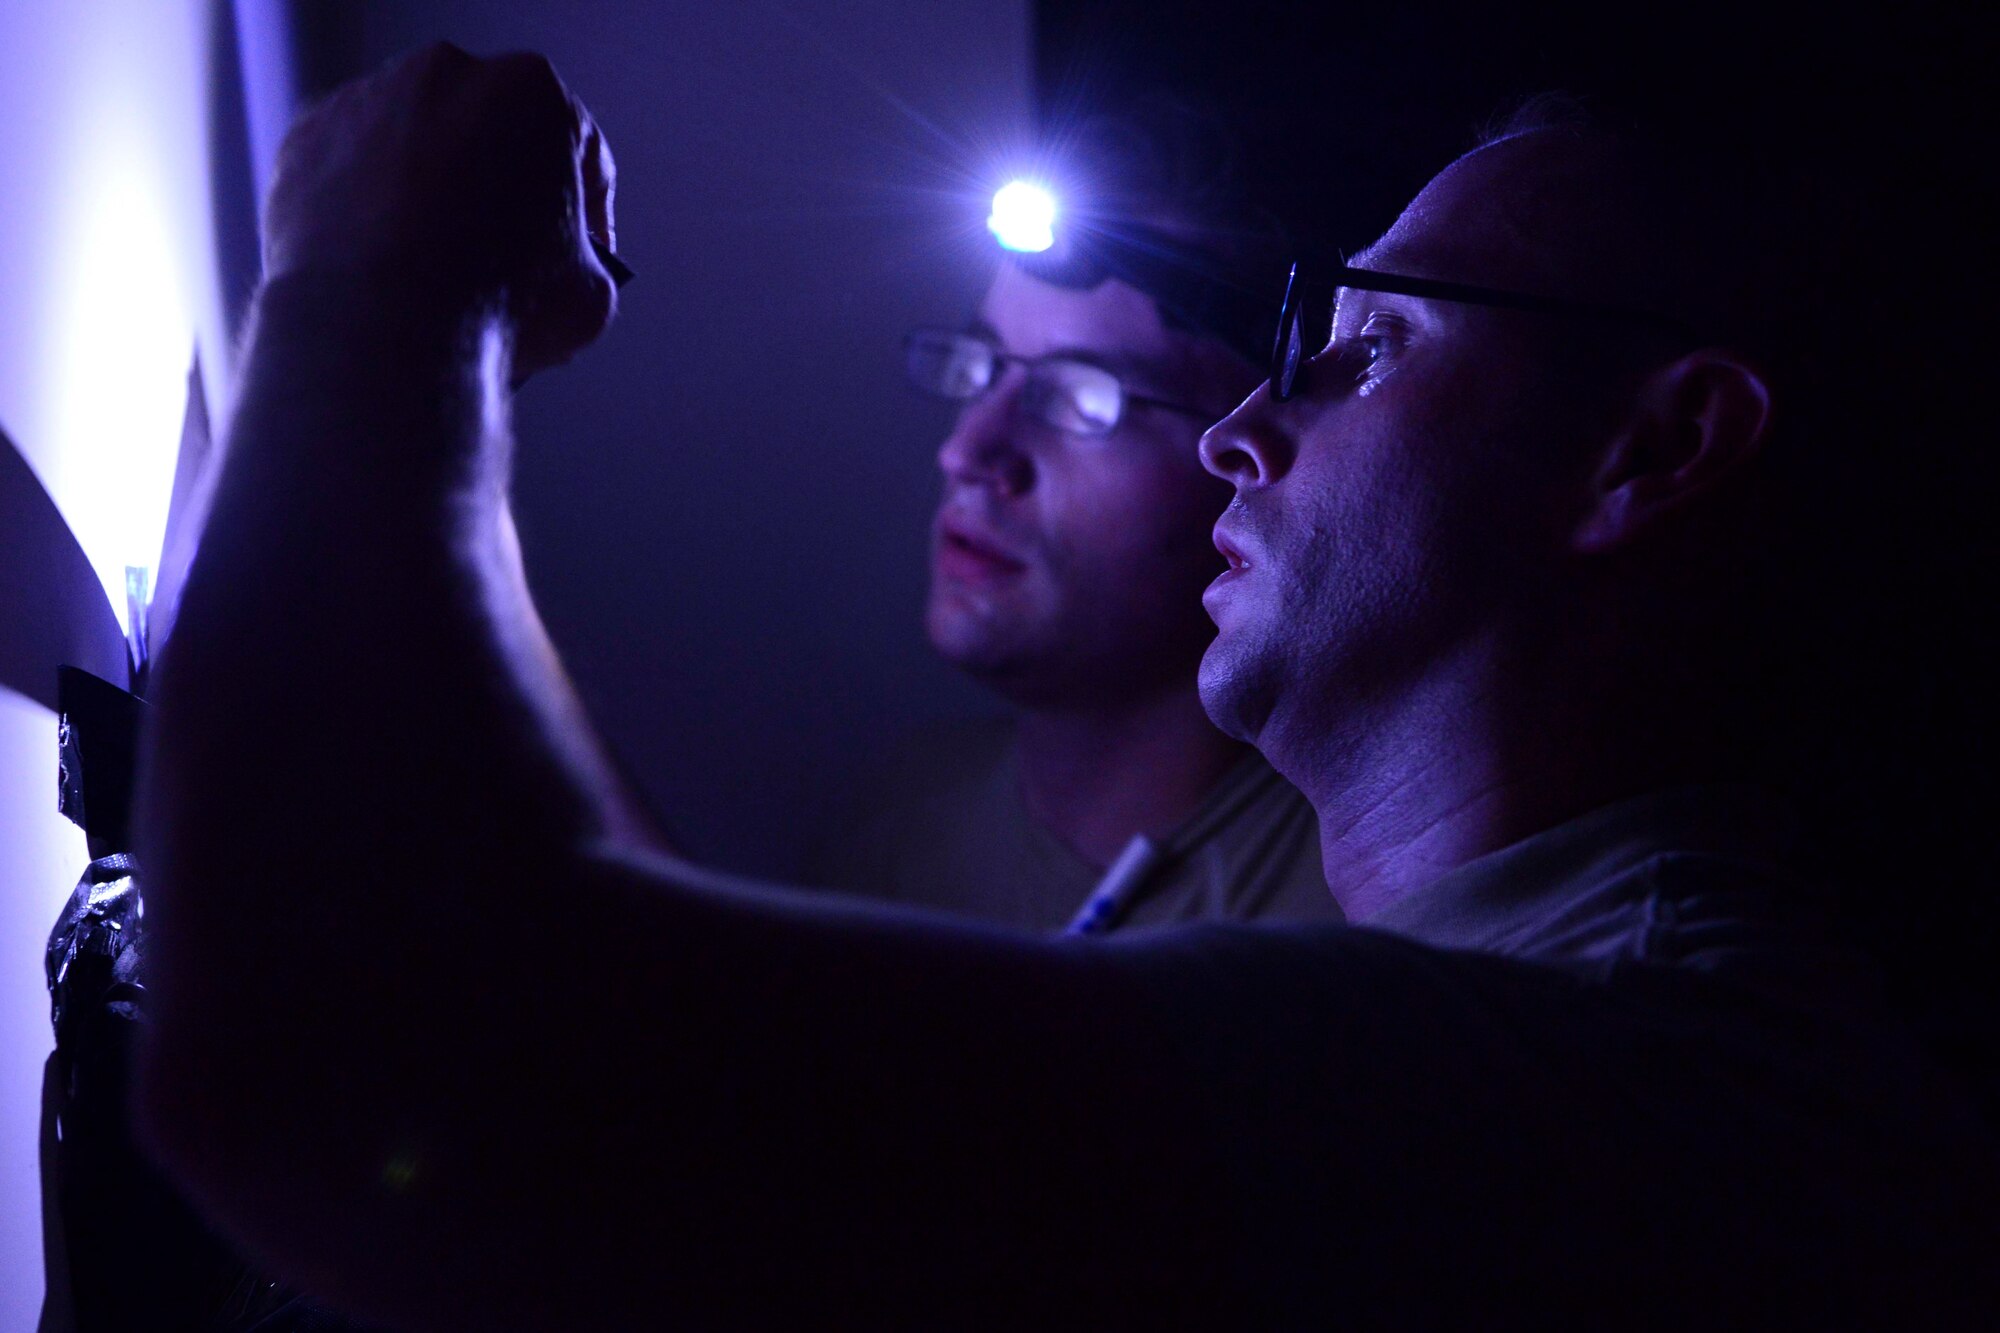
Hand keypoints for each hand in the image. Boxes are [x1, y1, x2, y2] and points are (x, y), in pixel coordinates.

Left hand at [263, 43, 617, 377]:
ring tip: (435, 270)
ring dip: (429, 197)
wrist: (385, 331)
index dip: (586, 213)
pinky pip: (349, 174)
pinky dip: (365, 212)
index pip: (576, 150)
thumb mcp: (589, 297)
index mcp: (531, 93)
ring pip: (413, 149)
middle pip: (489, 138)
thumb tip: (560, 276)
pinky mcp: (306, 139)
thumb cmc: (491, 306)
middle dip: (500, 194)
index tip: (579, 249)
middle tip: (507, 261)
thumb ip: (583, 264)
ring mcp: (367, 101)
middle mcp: (445, 76)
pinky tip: (381, 268)